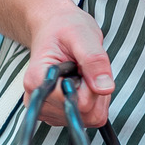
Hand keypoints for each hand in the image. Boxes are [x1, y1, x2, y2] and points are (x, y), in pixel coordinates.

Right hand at [25, 5, 114, 126]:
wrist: (53, 27)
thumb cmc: (65, 28)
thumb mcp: (82, 35)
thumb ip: (94, 61)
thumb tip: (106, 88)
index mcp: (38, 81)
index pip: (77, 102)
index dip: (91, 85)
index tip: (84, 65)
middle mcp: (39, 101)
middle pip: (84, 113)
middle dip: (96, 91)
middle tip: (86, 68)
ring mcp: (47, 110)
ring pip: (89, 117)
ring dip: (96, 96)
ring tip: (84, 72)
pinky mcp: (57, 114)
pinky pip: (88, 117)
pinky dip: (94, 100)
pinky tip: (84, 82)